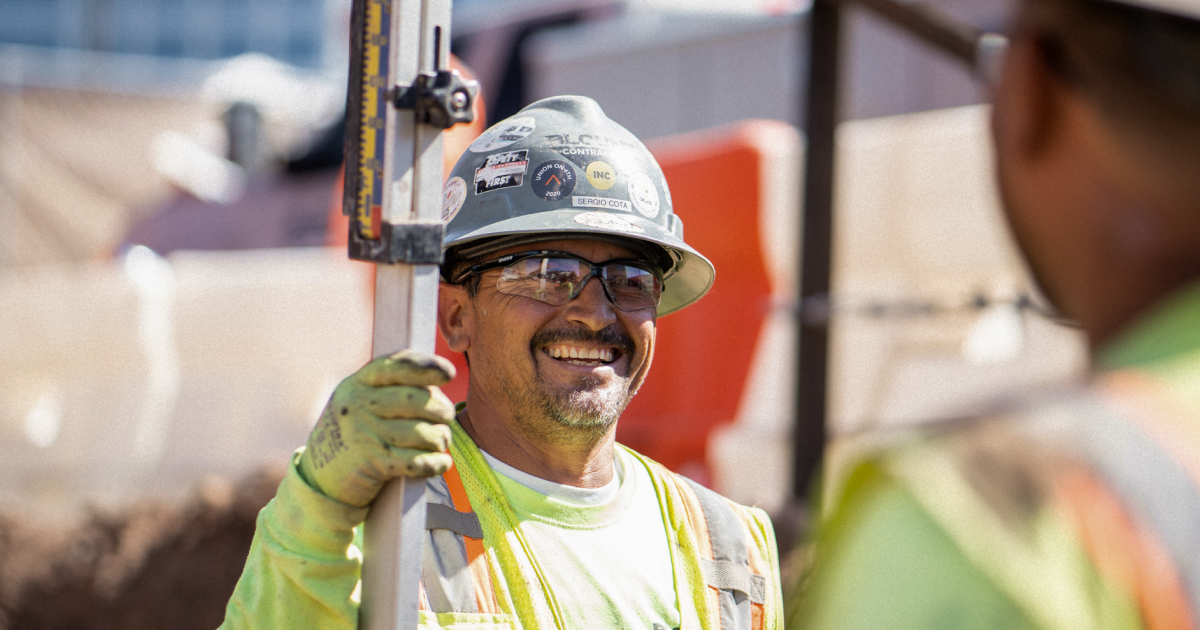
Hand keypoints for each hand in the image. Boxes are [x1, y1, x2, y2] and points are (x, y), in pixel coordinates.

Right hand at [298, 350, 456, 506]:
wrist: (319, 476)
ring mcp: (364, 435)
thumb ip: (388, 385)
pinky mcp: (373, 464)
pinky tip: (442, 462)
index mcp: (357, 384)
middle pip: (416, 400)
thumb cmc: (352, 431)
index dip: (428, 367)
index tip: (449, 373)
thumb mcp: (356, 400)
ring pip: (422, 432)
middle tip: (447, 416)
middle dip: (441, 408)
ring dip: (441, 438)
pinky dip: (436, 463)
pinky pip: (417, 461)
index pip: (397, 366)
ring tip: (441, 440)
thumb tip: (437, 376)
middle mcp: (358, 406)